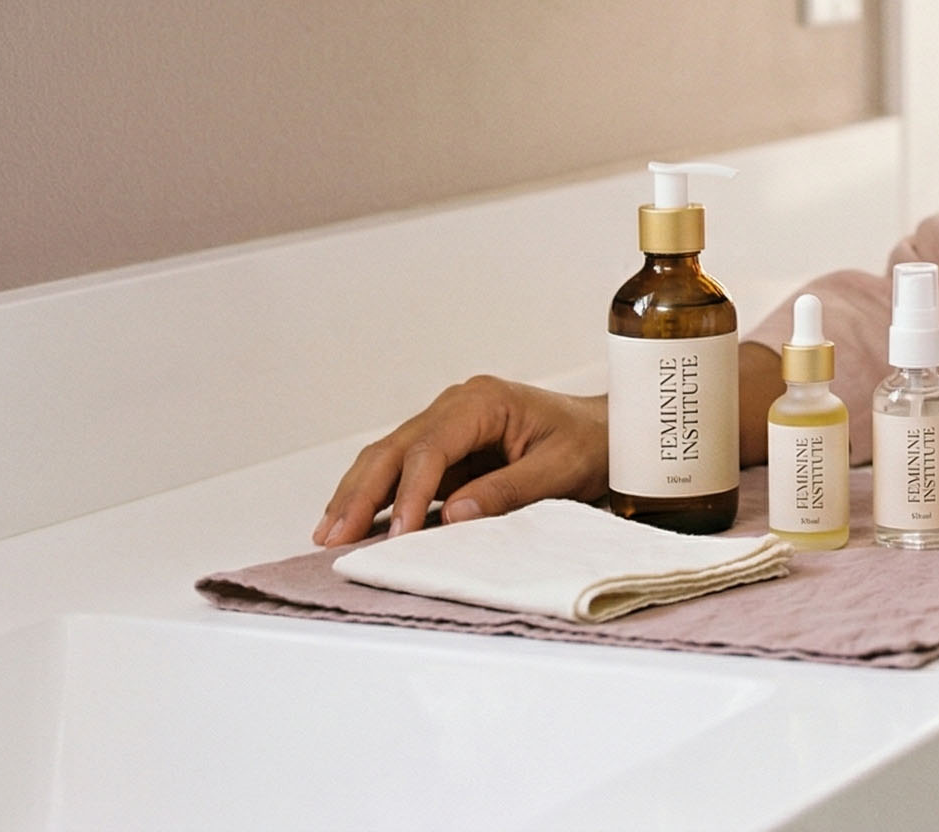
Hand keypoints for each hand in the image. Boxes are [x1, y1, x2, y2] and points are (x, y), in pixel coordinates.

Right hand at [312, 377, 607, 546]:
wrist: (610, 432)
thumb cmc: (591, 443)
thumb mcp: (560, 468)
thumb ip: (508, 490)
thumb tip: (454, 516)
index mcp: (483, 401)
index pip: (431, 447)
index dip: (408, 492)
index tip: (396, 533)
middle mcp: (457, 406)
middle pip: (395, 448)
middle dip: (361, 493)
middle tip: (333, 537)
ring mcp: (447, 426)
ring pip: (387, 457)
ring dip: (357, 495)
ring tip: (328, 534)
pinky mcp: (446, 450)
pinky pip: (401, 471)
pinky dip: (375, 496)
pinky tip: (352, 523)